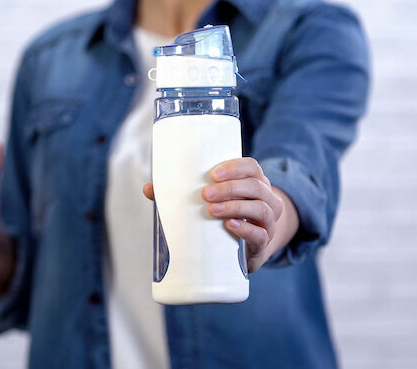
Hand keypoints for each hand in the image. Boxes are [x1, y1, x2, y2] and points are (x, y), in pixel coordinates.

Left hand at [142, 157, 298, 272]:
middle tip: (205, 194)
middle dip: (230, 188)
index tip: (212, 173)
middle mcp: (267, 199)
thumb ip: (183, 195)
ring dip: (236, 207)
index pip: (252, 167)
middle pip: (256, 187)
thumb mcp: (214, 202)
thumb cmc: (227, 217)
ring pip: (261, 209)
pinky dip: (245, 229)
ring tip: (212, 210)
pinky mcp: (262, 245)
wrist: (250, 248)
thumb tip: (148, 189)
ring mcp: (268, 222)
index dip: (235, 168)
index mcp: (255, 183)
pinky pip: (260, 235)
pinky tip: (230, 226)